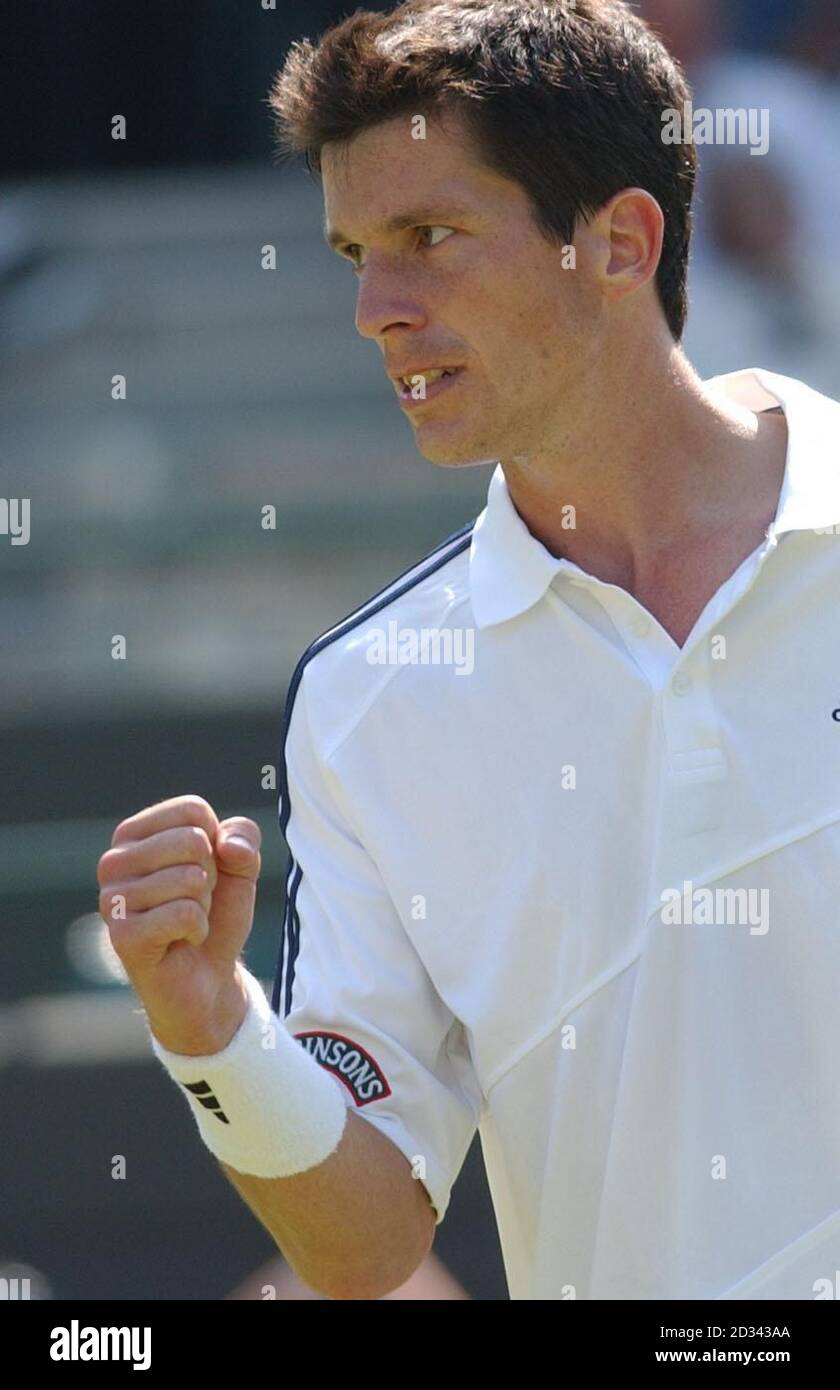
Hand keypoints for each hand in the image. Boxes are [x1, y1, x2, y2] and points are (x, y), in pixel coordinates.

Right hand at [97, 795, 260, 1054]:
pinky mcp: (122, 935)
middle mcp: (113, 862)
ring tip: (185, 923)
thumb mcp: (241, 866)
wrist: (208, 977)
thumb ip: (244, 838)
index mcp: (133, 834)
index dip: (216, 843)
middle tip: (195, 902)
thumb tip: (228, 846)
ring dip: (203, 906)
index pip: (192, 810)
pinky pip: (184, 914)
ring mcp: (112, 899)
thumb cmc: (216, 912)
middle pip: (192, 841)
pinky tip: (180, 941)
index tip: (203, 871)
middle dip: (210, 876)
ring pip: (190, 879)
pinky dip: (197, 929)